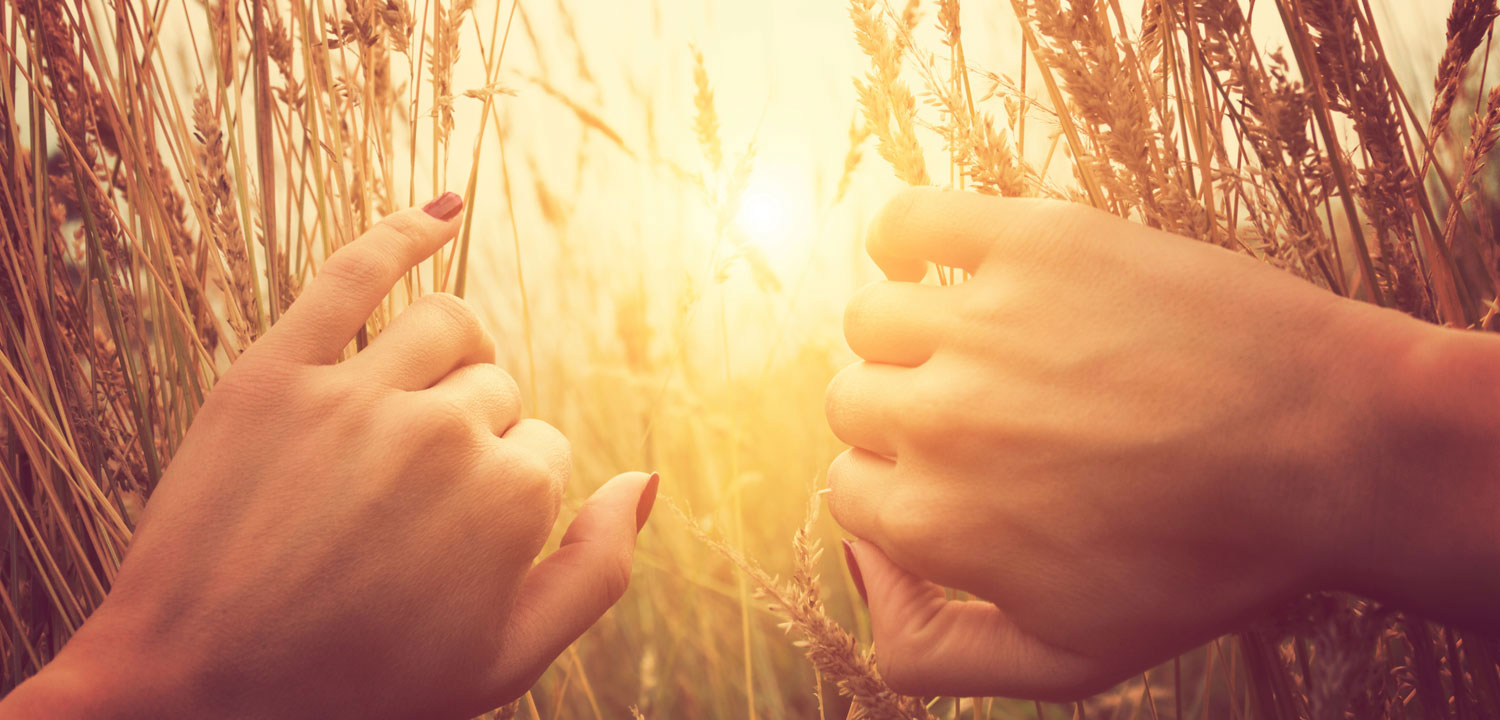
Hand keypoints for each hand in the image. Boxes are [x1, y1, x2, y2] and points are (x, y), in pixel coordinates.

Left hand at [1, 194, 659, 718]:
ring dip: (454, 356)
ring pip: (449, 327)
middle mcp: (444, 432)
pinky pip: (356, 271)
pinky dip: (405, 229)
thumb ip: (598, 570)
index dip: (503, 498)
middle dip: (472, 438)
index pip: (543, 449)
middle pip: (494, 392)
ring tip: (421, 400)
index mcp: (511, 499)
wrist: (198, 694)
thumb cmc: (360, 686)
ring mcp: (356, 393)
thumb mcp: (506, 664)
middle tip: (408, 505)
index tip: (448, 541)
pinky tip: (445, 208)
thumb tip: (647, 479)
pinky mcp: (275, 369)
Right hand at [825, 188, 1498, 699]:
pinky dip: (902, 239)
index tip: (964, 473)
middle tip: (992, 417)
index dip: (905, 485)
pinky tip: (942, 263)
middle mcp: (937, 419)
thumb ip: (931, 653)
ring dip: (908, 336)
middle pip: (851, 401)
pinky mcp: (1032, 243)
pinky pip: (907, 221)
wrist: (1335, 448)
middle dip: (906, 417)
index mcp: (933, 521)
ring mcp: (980, 322)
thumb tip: (859, 570)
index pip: (848, 487)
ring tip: (982, 346)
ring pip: (870, 320)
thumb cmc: (1210, 562)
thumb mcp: (1071, 659)